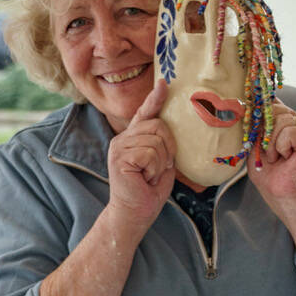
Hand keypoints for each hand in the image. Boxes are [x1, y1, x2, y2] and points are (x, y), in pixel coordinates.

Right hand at [106, 81, 175, 228]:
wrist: (135, 212)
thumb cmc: (150, 189)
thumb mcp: (162, 161)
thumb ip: (164, 143)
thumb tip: (176, 126)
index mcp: (134, 137)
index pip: (145, 112)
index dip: (155, 98)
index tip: (164, 83)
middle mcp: (123, 138)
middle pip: (158, 125)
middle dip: (169, 148)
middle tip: (161, 168)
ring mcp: (119, 146)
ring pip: (156, 140)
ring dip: (162, 161)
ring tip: (152, 174)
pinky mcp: (120, 157)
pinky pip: (150, 153)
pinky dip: (156, 168)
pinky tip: (146, 178)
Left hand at [247, 103, 295, 203]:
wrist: (279, 191)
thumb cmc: (266, 169)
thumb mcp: (253, 140)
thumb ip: (253, 121)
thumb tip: (245, 103)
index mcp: (282, 116)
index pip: (268, 99)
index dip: (257, 107)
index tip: (249, 120)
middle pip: (272, 107)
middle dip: (262, 132)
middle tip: (267, 151)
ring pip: (280, 120)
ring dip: (271, 144)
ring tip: (276, 157)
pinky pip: (289, 132)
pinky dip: (281, 147)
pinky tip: (286, 157)